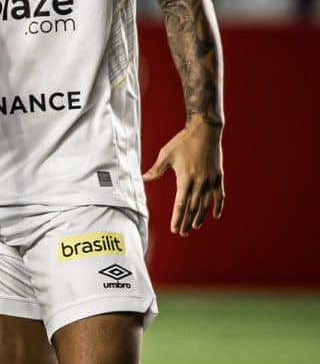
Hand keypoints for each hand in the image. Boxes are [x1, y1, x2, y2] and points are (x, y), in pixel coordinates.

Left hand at [143, 118, 224, 234]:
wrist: (205, 130)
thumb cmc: (183, 141)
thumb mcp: (166, 154)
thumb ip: (156, 169)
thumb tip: (144, 178)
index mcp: (185, 178)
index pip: (180, 204)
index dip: (177, 218)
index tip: (174, 229)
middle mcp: (199, 182)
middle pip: (192, 208)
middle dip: (186, 221)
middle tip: (182, 233)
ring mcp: (210, 180)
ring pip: (206, 204)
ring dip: (200, 217)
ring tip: (194, 227)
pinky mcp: (218, 177)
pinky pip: (219, 196)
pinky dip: (218, 206)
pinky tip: (215, 215)